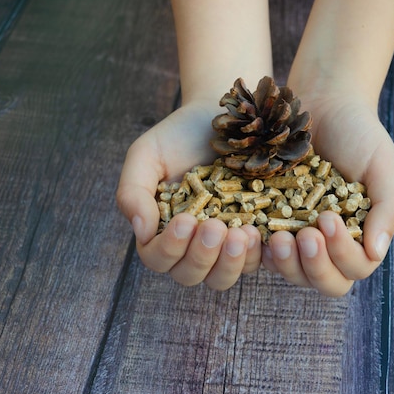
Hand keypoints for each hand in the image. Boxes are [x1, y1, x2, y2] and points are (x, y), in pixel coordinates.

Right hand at [116, 101, 261, 289]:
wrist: (219, 117)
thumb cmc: (177, 136)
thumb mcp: (146, 156)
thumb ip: (133, 192)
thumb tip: (142, 232)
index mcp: (162, 231)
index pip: (158, 258)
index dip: (170, 248)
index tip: (186, 221)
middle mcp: (191, 245)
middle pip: (191, 274)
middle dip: (202, 256)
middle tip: (216, 227)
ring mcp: (223, 245)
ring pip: (222, 277)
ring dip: (231, 262)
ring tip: (242, 234)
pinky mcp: (252, 236)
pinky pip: (255, 261)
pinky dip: (256, 254)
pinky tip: (260, 232)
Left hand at [261, 95, 393, 296]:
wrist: (323, 103)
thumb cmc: (359, 135)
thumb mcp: (382, 167)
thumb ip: (387, 209)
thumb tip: (376, 253)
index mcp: (361, 235)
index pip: (356, 266)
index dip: (342, 253)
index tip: (327, 219)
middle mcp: (331, 244)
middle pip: (326, 282)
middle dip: (315, 266)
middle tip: (304, 236)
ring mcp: (299, 237)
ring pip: (293, 273)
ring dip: (285, 263)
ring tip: (276, 237)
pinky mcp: (270, 223)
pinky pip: (263, 251)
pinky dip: (258, 248)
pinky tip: (251, 231)